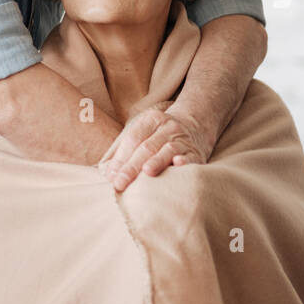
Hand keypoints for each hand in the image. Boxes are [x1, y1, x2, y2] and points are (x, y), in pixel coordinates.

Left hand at [97, 102, 212, 192]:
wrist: (196, 127)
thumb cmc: (159, 137)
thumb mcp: (143, 134)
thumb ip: (123, 151)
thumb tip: (107, 174)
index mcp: (151, 120)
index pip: (133, 139)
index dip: (121, 158)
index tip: (111, 177)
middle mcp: (167, 127)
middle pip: (146, 147)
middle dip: (132, 166)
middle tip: (120, 183)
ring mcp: (183, 138)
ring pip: (167, 150)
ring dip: (156, 161)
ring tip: (146, 172)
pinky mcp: (195, 152)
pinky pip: (190, 157)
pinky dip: (184, 161)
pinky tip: (178, 164)